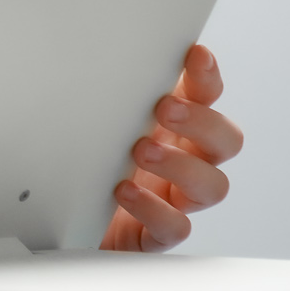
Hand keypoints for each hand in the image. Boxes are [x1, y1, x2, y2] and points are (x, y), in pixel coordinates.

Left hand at [102, 44, 242, 252]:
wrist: (62, 225)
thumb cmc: (87, 170)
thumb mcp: (97, 128)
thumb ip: (113, 100)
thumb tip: (101, 60)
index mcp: (174, 130)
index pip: (207, 98)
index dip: (207, 77)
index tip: (195, 54)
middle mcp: (183, 164)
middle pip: (227, 140)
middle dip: (201, 122)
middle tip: (165, 108)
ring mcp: (174, 201)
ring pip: (212, 186)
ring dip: (180, 165)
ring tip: (142, 151)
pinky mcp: (156, 236)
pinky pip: (175, 227)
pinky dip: (154, 209)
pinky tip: (125, 192)